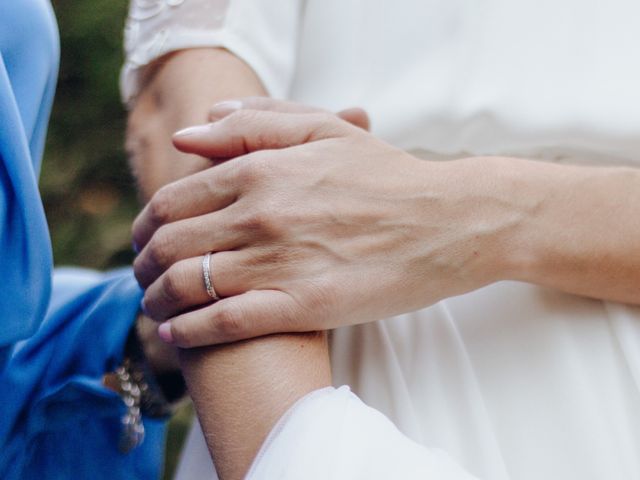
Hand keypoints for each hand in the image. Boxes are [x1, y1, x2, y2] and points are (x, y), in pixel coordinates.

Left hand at [133, 99, 511, 346]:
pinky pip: (223, 324)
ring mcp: (279, 263)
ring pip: (186, 288)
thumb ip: (252, 125)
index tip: (145, 242)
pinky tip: (177, 336)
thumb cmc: (385, 176)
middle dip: (142, 266)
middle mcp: (259, 215)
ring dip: (156, 302)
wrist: (447, 222)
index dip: (145, 226)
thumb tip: (189, 137)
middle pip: (167, 246)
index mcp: (259, 171)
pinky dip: (188, 333)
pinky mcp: (301, 307)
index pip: (171, 201)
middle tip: (143, 278)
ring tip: (156, 310)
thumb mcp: (322, 129)